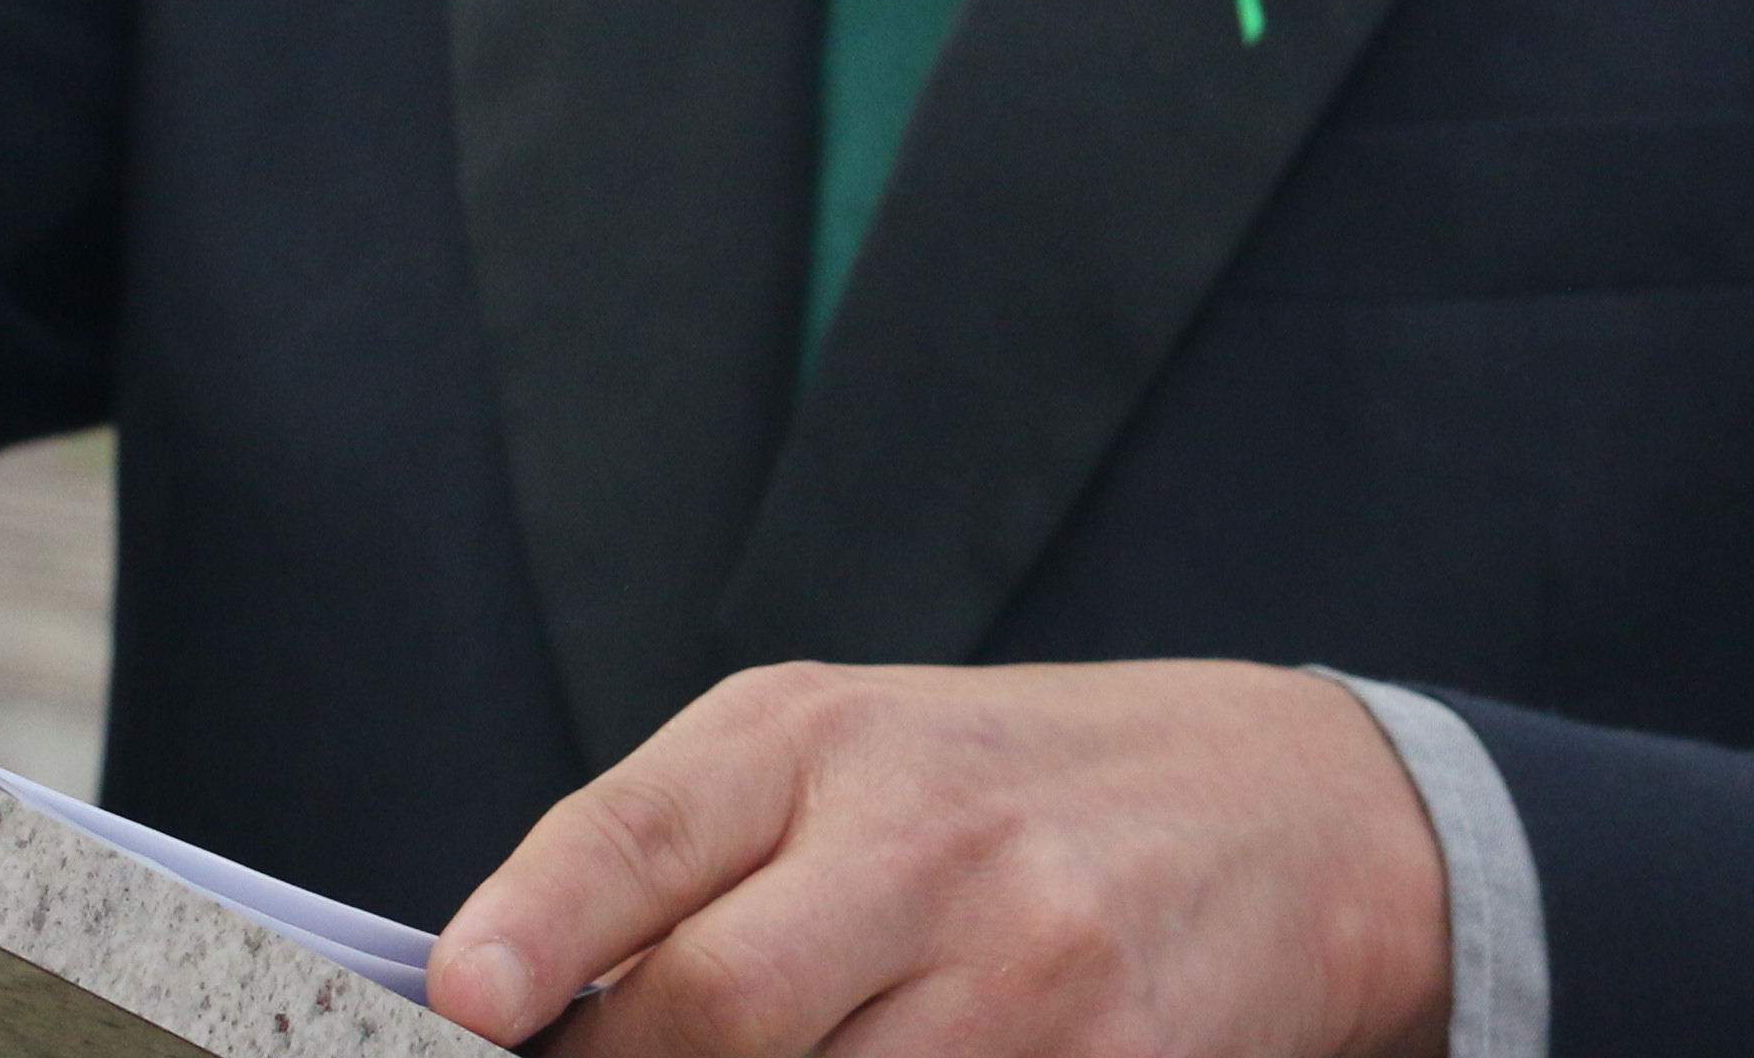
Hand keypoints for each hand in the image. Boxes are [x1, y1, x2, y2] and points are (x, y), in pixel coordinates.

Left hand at [430, 661, 1447, 1057]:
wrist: (1288, 815)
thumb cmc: (1014, 787)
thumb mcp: (841, 755)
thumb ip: (675, 854)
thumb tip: (509, 1004)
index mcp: (826, 741)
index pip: (648, 832)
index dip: (541, 925)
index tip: (465, 997)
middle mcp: (930, 844)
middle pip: (719, 1013)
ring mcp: (1028, 977)